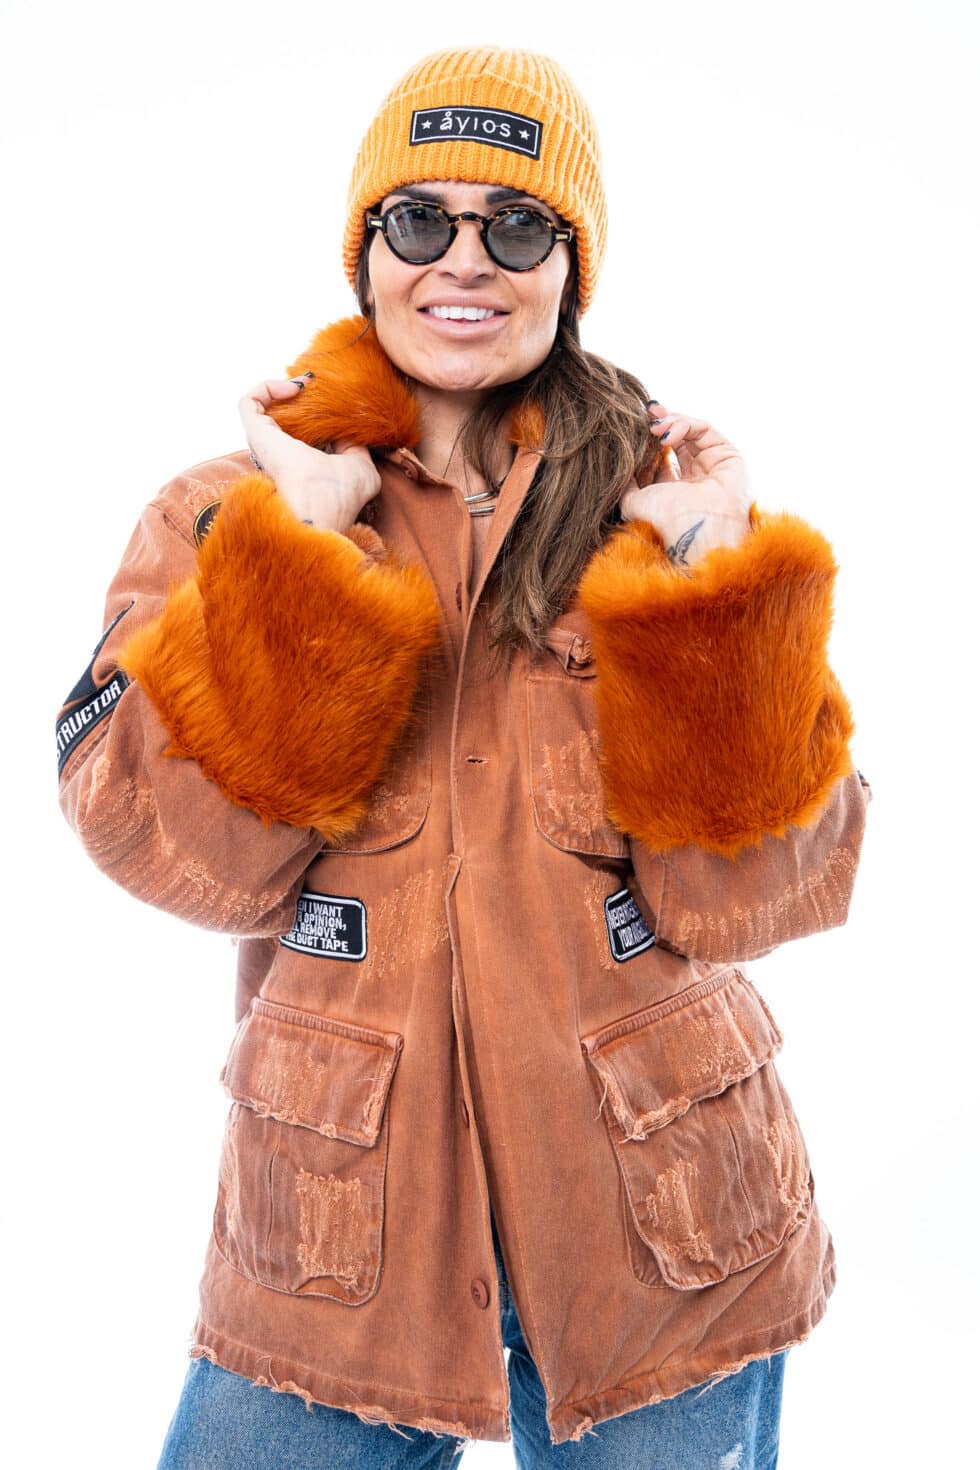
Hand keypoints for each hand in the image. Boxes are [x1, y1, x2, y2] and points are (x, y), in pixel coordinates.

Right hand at [238, 377, 380, 532]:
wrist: (324, 506)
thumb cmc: (342, 495)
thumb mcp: (360, 465)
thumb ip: (356, 446)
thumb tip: (354, 430)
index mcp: (301, 465)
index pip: (300, 432)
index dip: (313, 412)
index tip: (330, 398)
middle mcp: (279, 456)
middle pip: (279, 418)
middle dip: (295, 397)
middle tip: (315, 384)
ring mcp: (265, 445)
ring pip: (260, 408)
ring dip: (281, 388)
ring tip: (306, 382)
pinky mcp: (257, 435)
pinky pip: (249, 403)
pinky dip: (268, 387)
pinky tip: (295, 387)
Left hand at [619, 403, 750, 566]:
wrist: (694, 531)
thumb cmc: (664, 521)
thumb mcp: (633, 502)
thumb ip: (625, 484)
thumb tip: (618, 468)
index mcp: (675, 489)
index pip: (662, 455)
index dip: (648, 439)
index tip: (633, 427)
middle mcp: (696, 476)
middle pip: (677, 439)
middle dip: (661, 423)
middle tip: (646, 413)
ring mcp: (712, 464)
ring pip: (690, 430)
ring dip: (670, 422)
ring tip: (655, 427)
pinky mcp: (727, 454)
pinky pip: (704, 429)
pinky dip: (685, 424)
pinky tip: (669, 435)